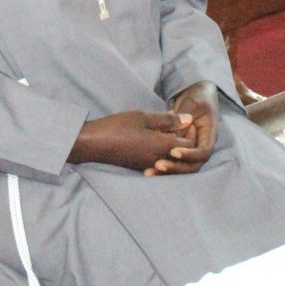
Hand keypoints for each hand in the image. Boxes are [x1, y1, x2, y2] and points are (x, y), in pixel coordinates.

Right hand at [69, 110, 197, 172]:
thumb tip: (189, 120)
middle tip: (175, 125)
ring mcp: (150, 166)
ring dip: (173, 148)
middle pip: (183, 156)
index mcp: (163, 146)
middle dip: (184, 141)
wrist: (93, 144)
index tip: (182, 120)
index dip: (190, 133)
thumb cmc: (118, 127)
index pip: (190, 145)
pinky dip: (162, 154)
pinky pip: (160, 163)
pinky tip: (153, 141)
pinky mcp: (141, 168)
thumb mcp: (144, 117)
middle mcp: (159, 160)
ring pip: (172, 160)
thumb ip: (168, 120)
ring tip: (164, 132)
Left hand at [151, 82, 219, 175]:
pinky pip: (172, 162)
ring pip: (182, 167)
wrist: (198, 96)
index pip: (203, 152)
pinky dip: (161, 167)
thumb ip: (183, 116)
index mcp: (209, 136)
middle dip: (176, 167)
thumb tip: (176, 131)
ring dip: (167, 171)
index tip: (173, 152)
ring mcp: (191, 151)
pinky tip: (146, 170)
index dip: (190, 155)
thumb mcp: (192, 103)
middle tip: (158, 165)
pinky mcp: (179, 150)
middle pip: (192, 166)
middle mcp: (201, 147)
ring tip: (149, 172)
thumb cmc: (198, 98)